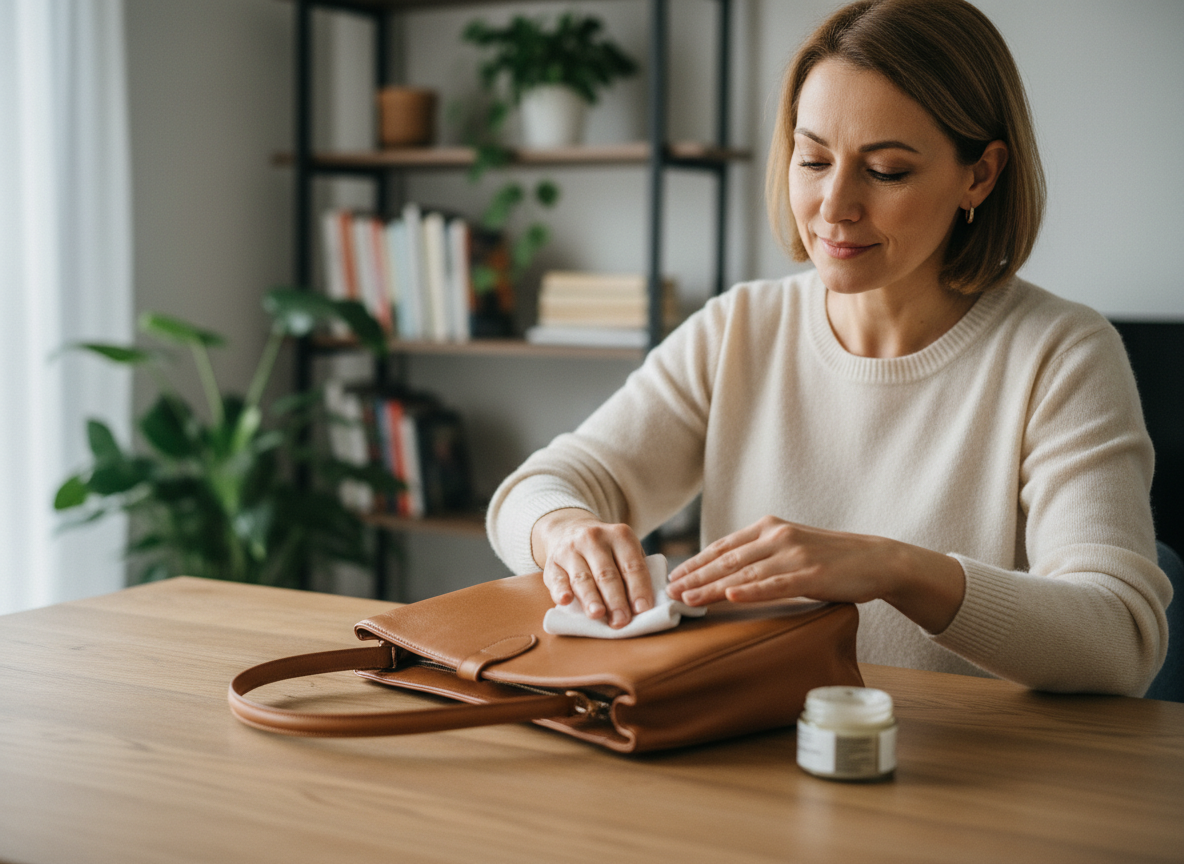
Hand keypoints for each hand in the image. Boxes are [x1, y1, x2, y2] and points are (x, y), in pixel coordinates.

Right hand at [530, 508, 653, 628]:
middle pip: (607, 574)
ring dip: (591, 598)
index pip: (632, 566)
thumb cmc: (607, 552)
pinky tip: (565, 600)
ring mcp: (571, 549)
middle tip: (622, 621)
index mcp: (620, 535)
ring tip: (598, 614)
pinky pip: (556, 579)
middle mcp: (594, 538)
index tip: (642, 610)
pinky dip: (560, 590)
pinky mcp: (552, 563)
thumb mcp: (625, 551)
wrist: (570, 530)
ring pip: (583, 578)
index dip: (638, 589)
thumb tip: (644, 608)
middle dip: (616, 600)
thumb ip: (636, 573)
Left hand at [666, 516, 965, 632]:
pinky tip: (729, 597)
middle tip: (670, 592)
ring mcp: (794, 555)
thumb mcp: (791, 546)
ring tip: (687, 599)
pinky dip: (750, 591)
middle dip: (695, 577)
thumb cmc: (830, 558)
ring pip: (744, 573)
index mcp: (769, 528)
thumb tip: (726, 573)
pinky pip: (774, 585)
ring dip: (712, 587)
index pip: (723, 546)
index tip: (674, 576)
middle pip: (727, 560)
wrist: (876, 559)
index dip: (696, 562)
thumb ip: (761, 554)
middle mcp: (777, 536)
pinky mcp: (811, 576)